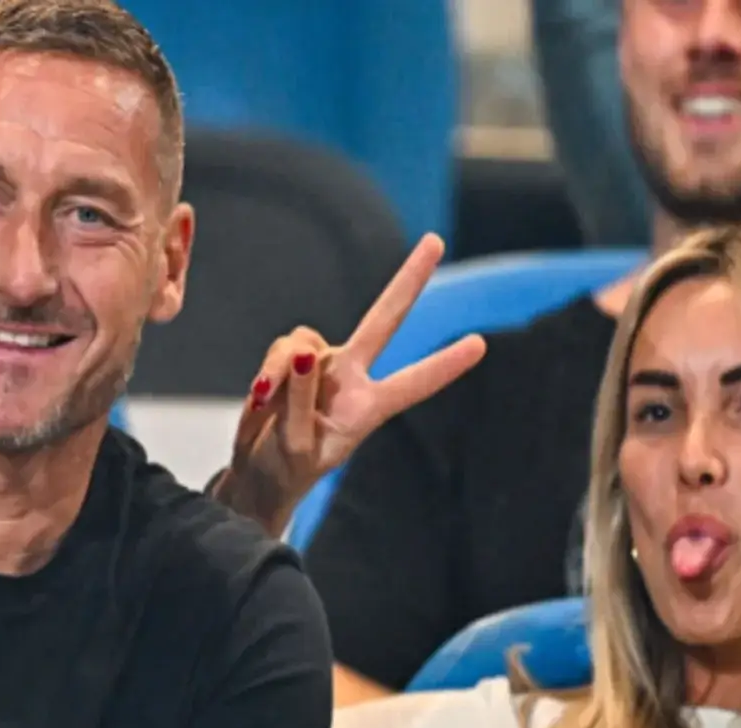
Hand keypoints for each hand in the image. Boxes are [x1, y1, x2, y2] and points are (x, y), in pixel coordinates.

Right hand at [215, 234, 486, 533]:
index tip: (480, 344)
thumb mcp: (297, 449)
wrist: (259, 474)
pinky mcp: (290, 362)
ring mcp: (321, 367)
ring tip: (265, 402)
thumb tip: (301, 354)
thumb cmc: (288, 470)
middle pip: (383, 321)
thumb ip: (300, 402)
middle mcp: (351, 379)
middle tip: (436, 240)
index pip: (413, 384)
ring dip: (281, 370)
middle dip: (408, 280)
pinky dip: (269, 371)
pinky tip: (260, 397)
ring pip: (303, 343)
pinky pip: (282, 349)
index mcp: (368, 409)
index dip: (443, 365)